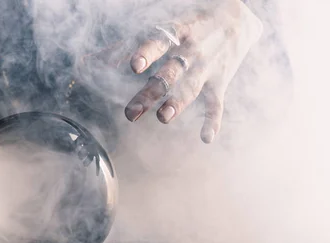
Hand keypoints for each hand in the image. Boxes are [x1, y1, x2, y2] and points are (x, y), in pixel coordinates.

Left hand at [124, 0, 261, 142]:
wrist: (239, 18)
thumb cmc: (190, 24)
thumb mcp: (164, 27)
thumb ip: (126, 45)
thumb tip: (90, 62)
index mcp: (177, 33)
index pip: (160, 41)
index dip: (147, 53)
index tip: (134, 66)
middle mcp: (192, 51)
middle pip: (169, 73)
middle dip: (150, 92)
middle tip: (131, 112)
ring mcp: (207, 68)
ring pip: (190, 88)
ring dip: (177, 103)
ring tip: (163, 117)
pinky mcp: (220, 83)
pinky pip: (217, 104)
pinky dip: (213, 121)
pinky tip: (206, 137)